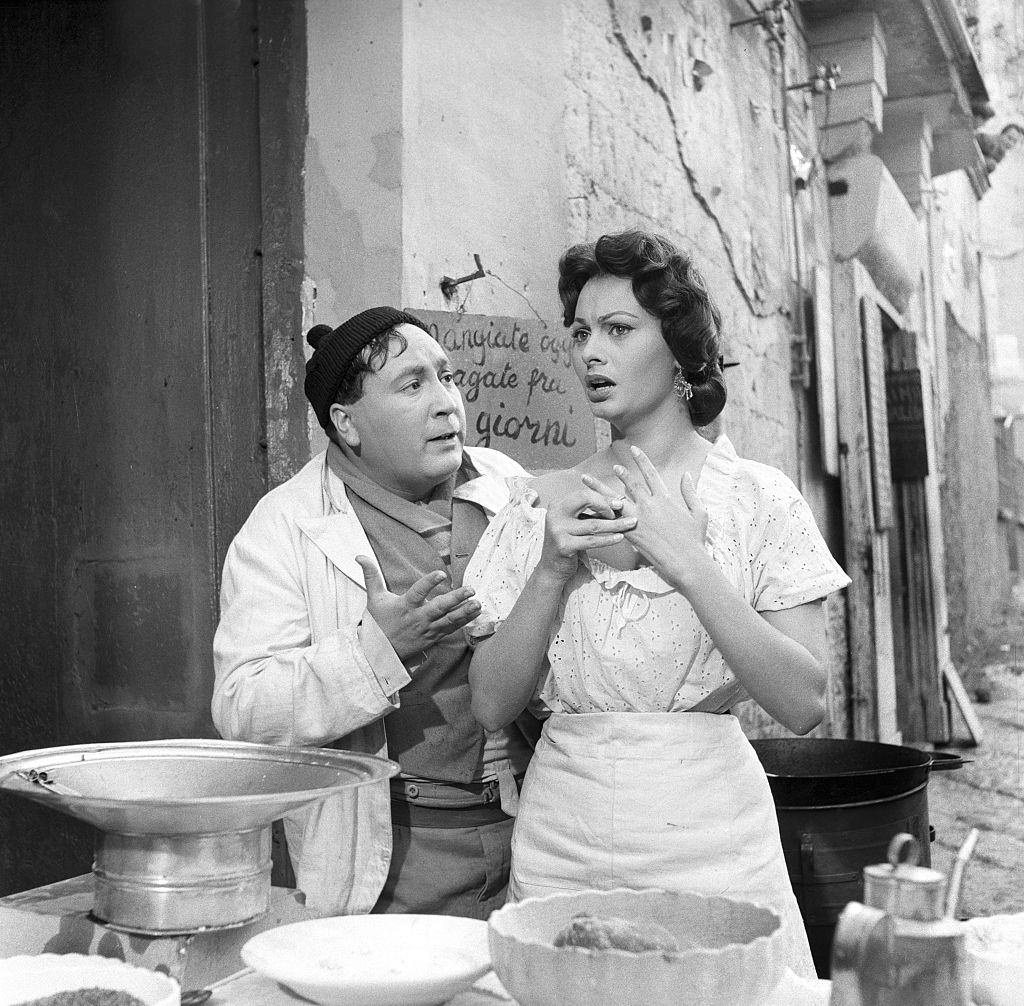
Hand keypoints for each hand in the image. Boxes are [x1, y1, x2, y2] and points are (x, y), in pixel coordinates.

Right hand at [356, 556, 481, 662]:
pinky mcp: (433, 638)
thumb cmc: (378, 623)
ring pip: (448, 620)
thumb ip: (371, 575)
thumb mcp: (373, 598)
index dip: (429, 583)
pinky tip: (475, 613)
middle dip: (456, 599)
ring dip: (464, 612)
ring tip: (478, 603)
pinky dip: (463, 621)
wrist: (379, 653)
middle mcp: (418, 618)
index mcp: (404, 606)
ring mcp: (427, 630)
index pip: (418, 592)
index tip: (441, 574)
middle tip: (470, 589)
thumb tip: (360, 555)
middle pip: (439, 608)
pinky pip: (450, 629)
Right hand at [537, 487, 636, 582]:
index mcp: (558, 505)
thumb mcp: (573, 523)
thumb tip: (614, 502)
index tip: (618, 502)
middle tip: (622, 509)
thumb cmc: (567, 542)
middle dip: (607, 504)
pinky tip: (620, 538)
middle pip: (585, 500)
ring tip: (630, 523)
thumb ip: (588, 512)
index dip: (602, 497)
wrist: (552, 567)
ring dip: (615, 524)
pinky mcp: (564, 546)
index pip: (583, 494)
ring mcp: (558, 530)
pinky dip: (608, 539)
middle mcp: (555, 514)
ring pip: (593, 524)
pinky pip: (592, 541)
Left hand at [587, 445, 708, 590]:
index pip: (650, 474)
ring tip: (588, 481)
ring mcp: (638, 520)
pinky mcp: (630, 534)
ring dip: (600, 489)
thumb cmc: (695, 540)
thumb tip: (687, 474)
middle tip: (612, 465)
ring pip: (615, 500)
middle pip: (631, 484)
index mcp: (665, 499)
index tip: (634, 449)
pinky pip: (611, 521)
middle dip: (621, 473)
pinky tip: (589, 508)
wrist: (687, 563)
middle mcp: (649, 506)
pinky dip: (600, 514)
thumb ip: (690, 492)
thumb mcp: (699, 513)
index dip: (642, 460)